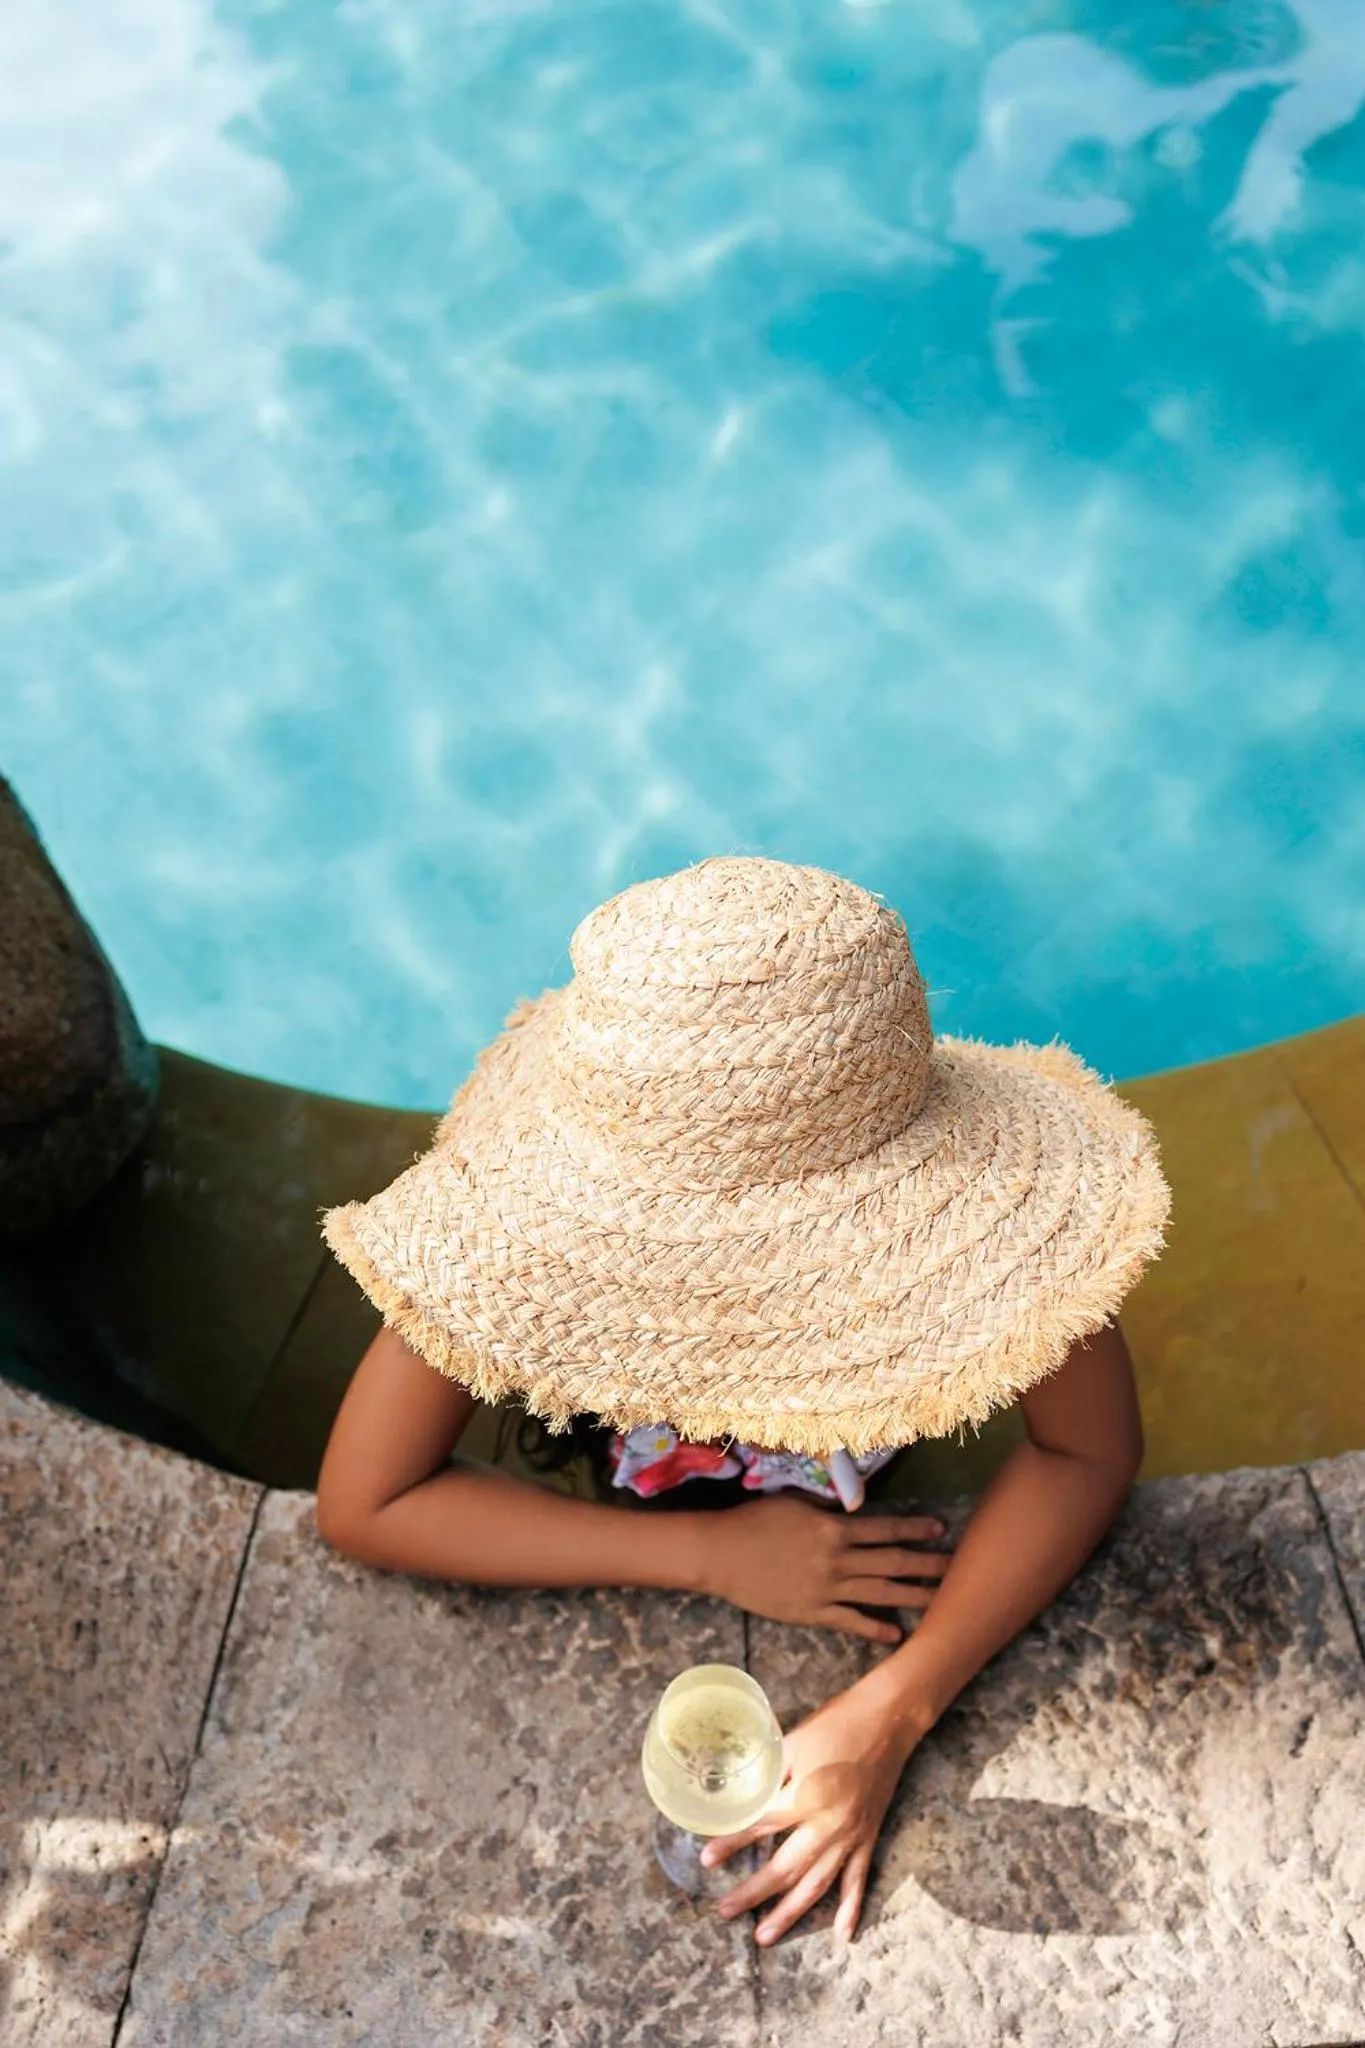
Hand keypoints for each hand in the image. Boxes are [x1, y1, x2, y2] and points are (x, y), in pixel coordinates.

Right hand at [698, 1495, 949, 1643]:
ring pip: (879, 1592)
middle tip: (958, 1567)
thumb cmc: (754, 1521)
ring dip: (912, 1595)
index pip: (885, 1529)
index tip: (940, 1531)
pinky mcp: (812, 1612)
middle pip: (892, 1562)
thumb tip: (854, 1512)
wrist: (721, 1554)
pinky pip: (850, 1620)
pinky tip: (896, 1632)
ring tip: (941, 1600)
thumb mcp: (795, 1505)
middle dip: (927, 1564)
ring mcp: (826, 1589)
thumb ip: (828, 1512)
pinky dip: (874, 1626)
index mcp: (834, 1529)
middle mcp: (837, 1559)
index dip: (914, 1530)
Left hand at [701, 1675, 922, 1943]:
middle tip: (724, 1910)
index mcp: (806, 1795)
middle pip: (785, 1868)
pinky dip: (851, 1908)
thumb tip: (738, 1793)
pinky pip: (858, 1880)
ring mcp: (851, 1836)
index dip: (732, 1843)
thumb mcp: (793, 1741)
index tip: (707, 1859)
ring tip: (764, 1936)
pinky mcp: (868, 1838)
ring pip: (817, 1885)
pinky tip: (841, 1935)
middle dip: (753, 1893)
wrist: (888, 1719)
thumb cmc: (836, 1723)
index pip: (760, 1826)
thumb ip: (768, 1773)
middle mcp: (828, 1824)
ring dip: (790, 1913)